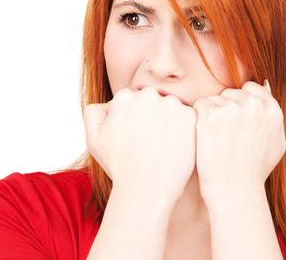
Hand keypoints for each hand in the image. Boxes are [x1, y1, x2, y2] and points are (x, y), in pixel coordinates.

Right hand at [83, 86, 196, 202]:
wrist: (146, 189)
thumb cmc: (119, 167)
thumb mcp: (94, 140)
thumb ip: (94, 113)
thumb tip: (110, 103)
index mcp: (124, 97)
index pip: (134, 100)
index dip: (135, 120)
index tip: (136, 139)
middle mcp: (147, 95)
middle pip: (153, 101)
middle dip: (153, 117)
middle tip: (150, 144)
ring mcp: (171, 104)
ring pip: (172, 108)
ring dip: (170, 122)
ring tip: (163, 147)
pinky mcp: (190, 117)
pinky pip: (190, 118)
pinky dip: (186, 130)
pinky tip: (176, 147)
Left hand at [192, 80, 285, 202]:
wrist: (234, 190)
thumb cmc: (254, 171)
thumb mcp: (276, 143)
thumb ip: (273, 114)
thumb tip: (266, 84)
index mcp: (271, 110)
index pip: (250, 88)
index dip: (239, 103)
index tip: (233, 122)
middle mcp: (254, 105)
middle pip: (230, 93)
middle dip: (224, 108)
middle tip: (223, 136)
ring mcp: (232, 108)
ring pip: (214, 99)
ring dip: (211, 114)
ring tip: (215, 140)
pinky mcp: (211, 114)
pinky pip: (200, 105)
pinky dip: (198, 119)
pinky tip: (204, 138)